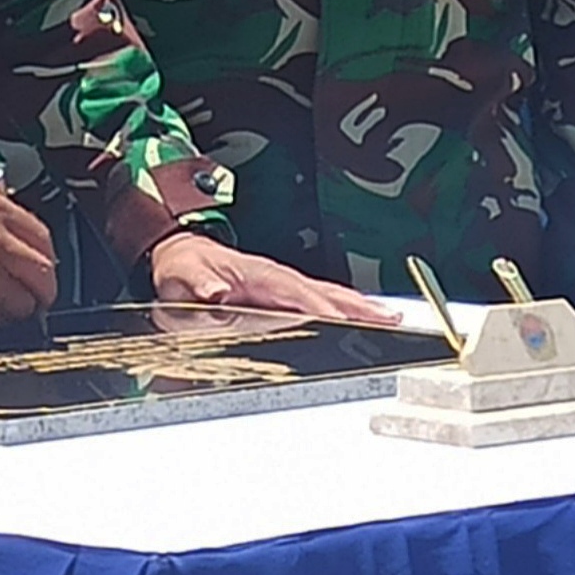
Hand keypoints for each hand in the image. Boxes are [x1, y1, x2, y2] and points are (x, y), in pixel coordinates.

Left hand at [145, 232, 394, 325]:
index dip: (319, 306)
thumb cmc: (182, 269)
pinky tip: (367, 315)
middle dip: (357, 306)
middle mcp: (277, 276)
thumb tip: (213, 294)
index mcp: (256, 275)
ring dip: (361, 306)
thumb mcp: (180, 278)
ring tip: (394, 318)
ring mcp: (284, 282)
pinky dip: (347, 305)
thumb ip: (197, 286)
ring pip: (329, 294)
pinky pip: (322, 297)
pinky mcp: (285, 291)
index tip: (344, 320)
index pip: (294, 292)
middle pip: (324, 292)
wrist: (182, 254)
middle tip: (391, 321)